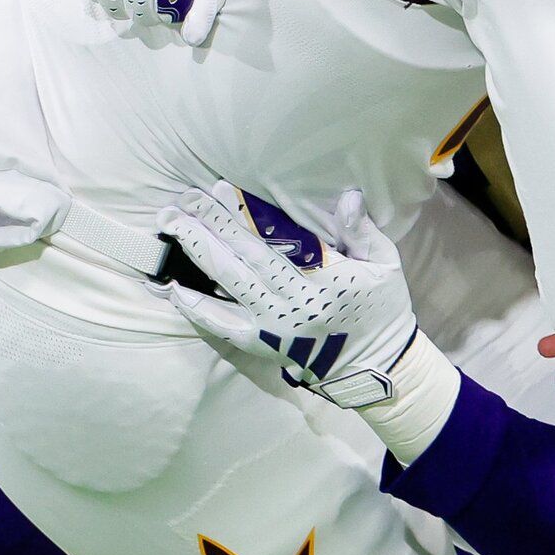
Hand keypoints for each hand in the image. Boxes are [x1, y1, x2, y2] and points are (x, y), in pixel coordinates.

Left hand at [161, 187, 421, 409]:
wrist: (376, 366)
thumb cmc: (381, 307)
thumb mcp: (384, 264)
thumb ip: (362, 231)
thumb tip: (347, 197)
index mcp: (326, 281)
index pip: (276, 242)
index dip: (243, 216)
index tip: (218, 188)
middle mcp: (295, 305)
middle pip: (242, 259)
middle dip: (208, 226)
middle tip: (178, 200)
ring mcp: (275, 327)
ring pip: (228, 286)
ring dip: (197, 253)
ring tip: (170, 225)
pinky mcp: (263, 345)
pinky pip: (223, 326)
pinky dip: (197, 308)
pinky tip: (172, 288)